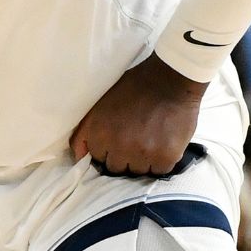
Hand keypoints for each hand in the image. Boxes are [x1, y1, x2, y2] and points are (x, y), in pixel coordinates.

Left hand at [70, 53, 207, 175]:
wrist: (170, 77)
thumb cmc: (135, 86)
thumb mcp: (100, 103)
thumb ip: (86, 131)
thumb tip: (80, 156)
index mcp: (100, 133)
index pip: (97, 159)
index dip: (108, 150)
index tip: (117, 141)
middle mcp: (119, 147)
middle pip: (117, 169)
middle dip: (124, 157)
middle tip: (135, 140)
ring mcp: (143, 153)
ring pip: (138, 172)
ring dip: (143, 161)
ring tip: (150, 141)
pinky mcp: (166, 156)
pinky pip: (159, 171)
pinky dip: (161, 161)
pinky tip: (163, 144)